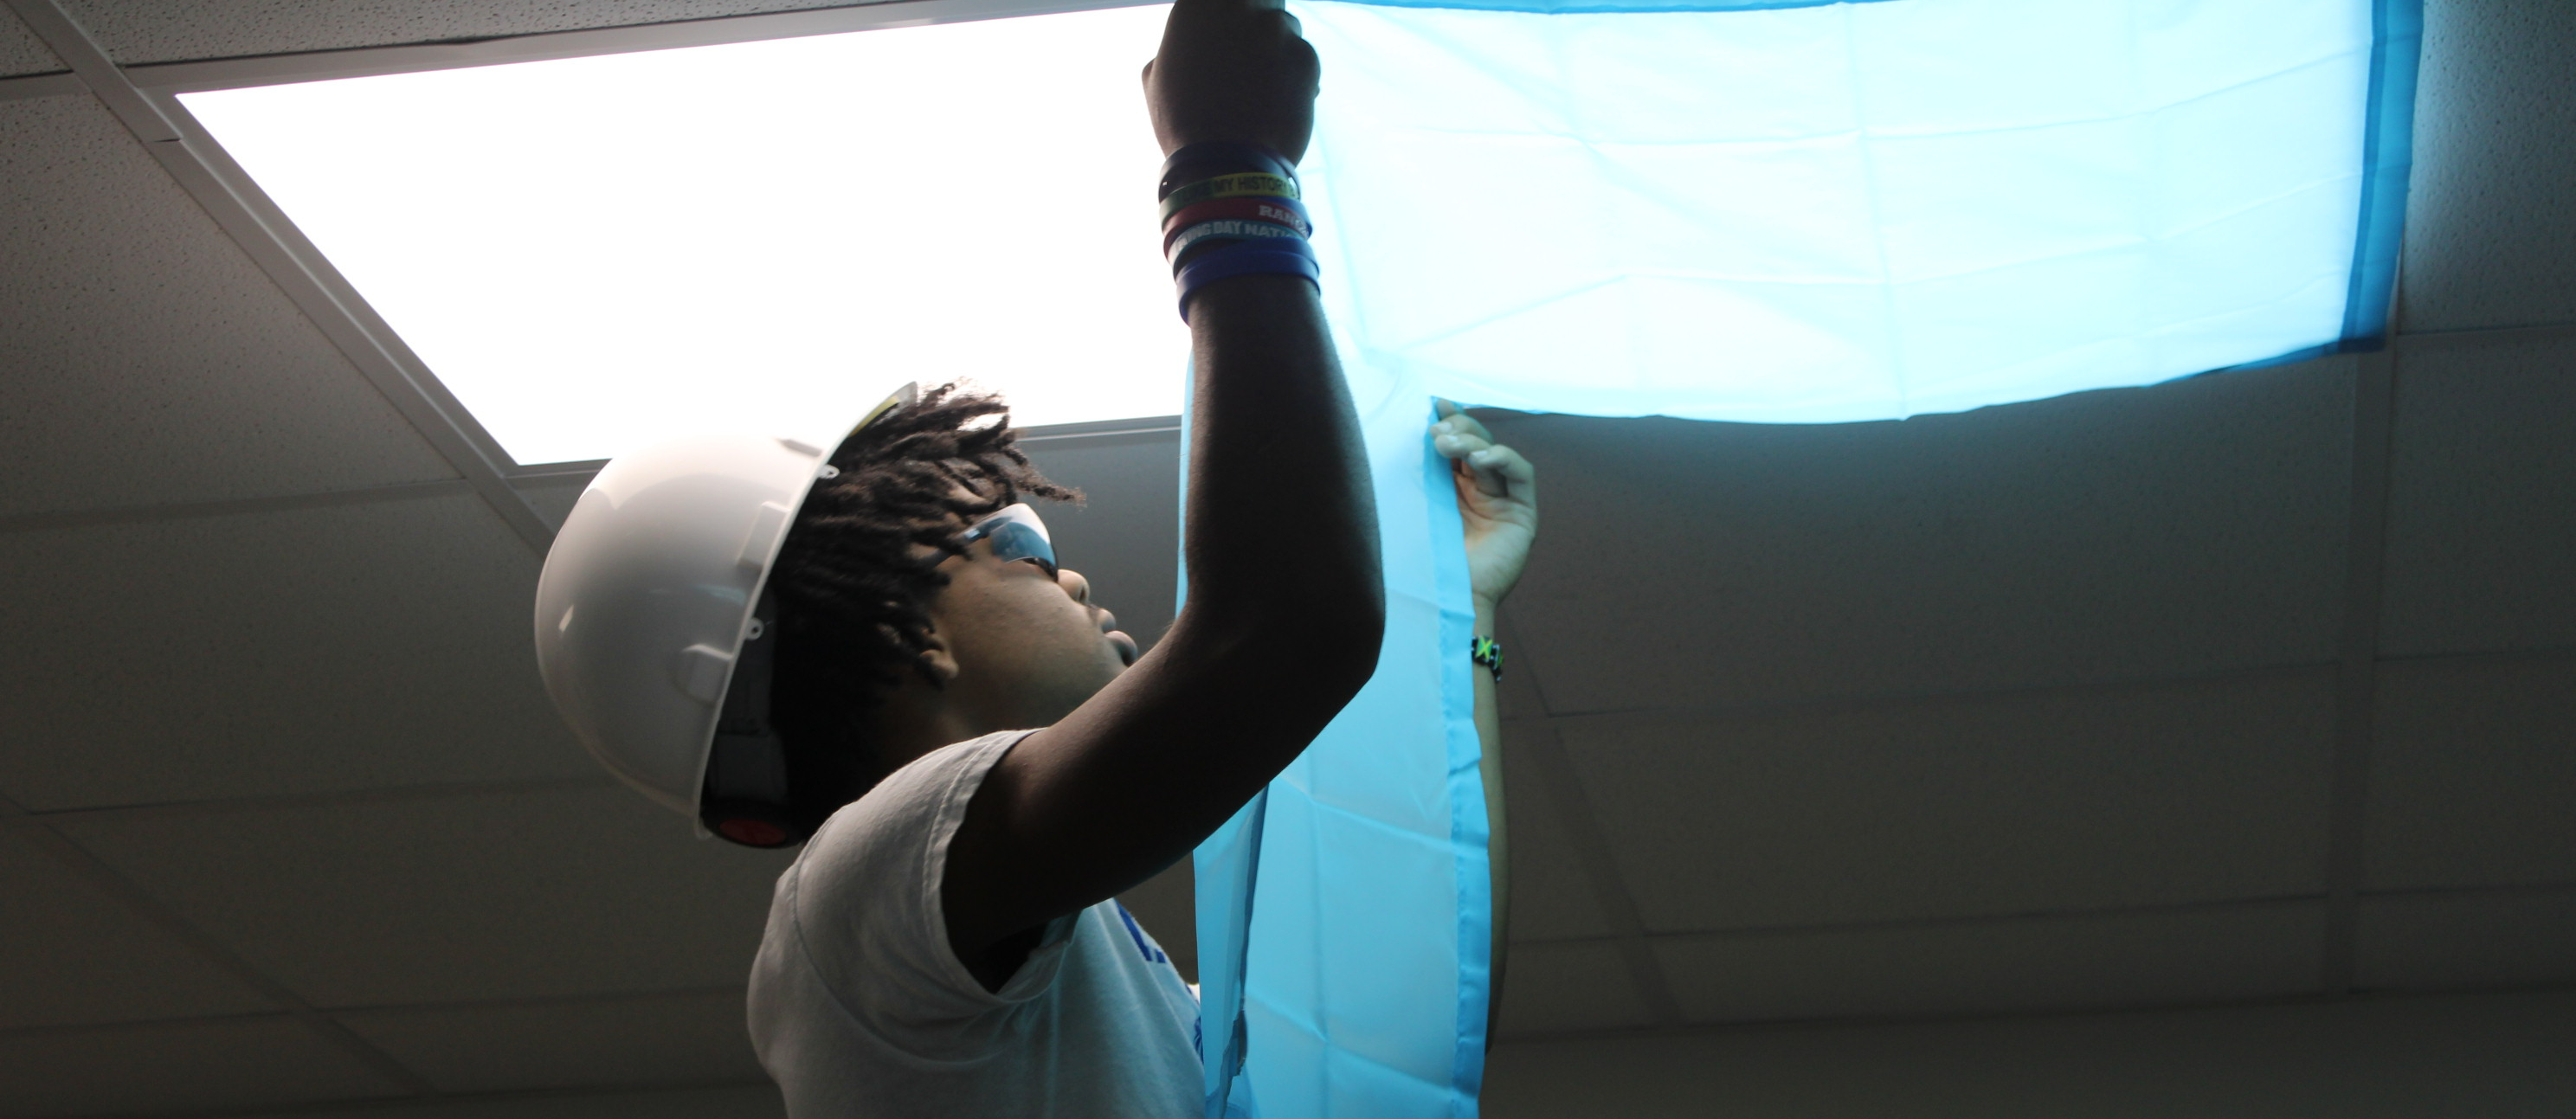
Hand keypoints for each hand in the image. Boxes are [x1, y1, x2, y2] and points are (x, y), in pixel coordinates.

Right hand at [1142, 0, 1319, 161]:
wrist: (1225, 164)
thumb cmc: (1184, 124)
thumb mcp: (1157, 78)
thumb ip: (1179, 48)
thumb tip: (1189, 45)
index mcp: (1197, 5)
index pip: (1222, 1)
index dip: (1228, 19)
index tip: (1228, 38)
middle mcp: (1238, 5)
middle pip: (1258, 3)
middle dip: (1256, 26)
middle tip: (1249, 58)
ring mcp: (1275, 28)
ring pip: (1285, 27)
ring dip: (1277, 50)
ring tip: (1260, 91)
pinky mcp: (1305, 54)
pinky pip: (1304, 56)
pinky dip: (1297, 75)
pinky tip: (1277, 103)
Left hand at [1432, 402, 1536, 607]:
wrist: (1446, 601)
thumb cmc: (1425, 560)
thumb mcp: (1417, 506)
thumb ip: (1418, 475)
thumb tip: (1412, 435)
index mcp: (1452, 488)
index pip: (1455, 444)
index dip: (1448, 421)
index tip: (1431, 404)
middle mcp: (1479, 491)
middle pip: (1476, 442)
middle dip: (1458, 428)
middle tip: (1435, 430)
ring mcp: (1502, 501)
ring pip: (1495, 454)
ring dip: (1474, 441)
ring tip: (1448, 444)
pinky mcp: (1522, 513)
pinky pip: (1521, 474)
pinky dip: (1503, 458)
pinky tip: (1481, 458)